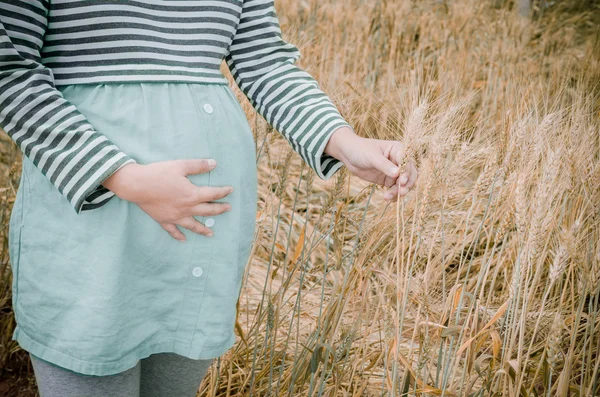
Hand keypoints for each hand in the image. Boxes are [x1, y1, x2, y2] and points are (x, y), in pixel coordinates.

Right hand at [102, 159, 233, 241]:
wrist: (136, 185)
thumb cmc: (158, 174)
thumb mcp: (180, 165)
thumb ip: (198, 166)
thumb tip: (214, 163)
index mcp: (192, 194)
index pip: (212, 194)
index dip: (223, 192)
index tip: (230, 190)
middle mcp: (186, 208)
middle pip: (207, 211)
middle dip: (219, 210)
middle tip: (228, 209)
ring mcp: (175, 216)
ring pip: (193, 225)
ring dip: (203, 229)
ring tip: (211, 234)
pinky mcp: (164, 220)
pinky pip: (173, 231)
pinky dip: (179, 236)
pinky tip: (183, 239)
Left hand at [324, 127, 417, 201]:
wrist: (349, 155)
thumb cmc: (361, 150)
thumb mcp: (372, 156)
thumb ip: (384, 165)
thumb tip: (397, 173)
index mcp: (398, 150)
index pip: (407, 162)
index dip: (407, 172)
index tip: (402, 181)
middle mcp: (399, 161)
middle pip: (410, 174)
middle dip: (407, 184)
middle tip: (401, 192)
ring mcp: (394, 172)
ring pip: (403, 184)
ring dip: (399, 191)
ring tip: (388, 197)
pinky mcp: (387, 180)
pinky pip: (394, 189)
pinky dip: (393, 195)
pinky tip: (388, 199)